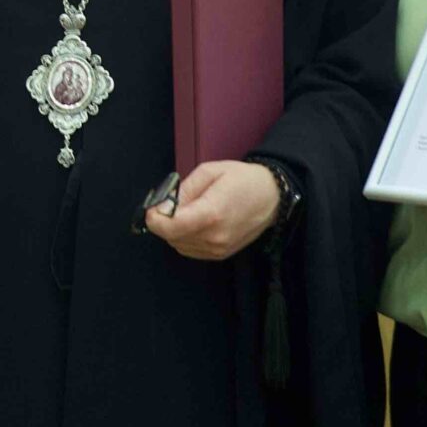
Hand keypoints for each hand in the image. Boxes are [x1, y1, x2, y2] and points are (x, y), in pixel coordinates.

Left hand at [144, 160, 278, 260]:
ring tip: (187, 211)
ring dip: (174, 229)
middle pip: (171, 237)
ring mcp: (218, 248)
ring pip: (178, 244)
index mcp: (212, 213)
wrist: (272, 196)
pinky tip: (195, 221)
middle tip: (171, 203)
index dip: (154, 218)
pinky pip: (190, 249)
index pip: (170, 227)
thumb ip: (183, 189)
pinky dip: (185, 237)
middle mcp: (214, 236)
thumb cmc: (243, 179)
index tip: (154, 207)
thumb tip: (163, 205)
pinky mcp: (221, 254)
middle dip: (164, 221)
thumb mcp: (210, 172)